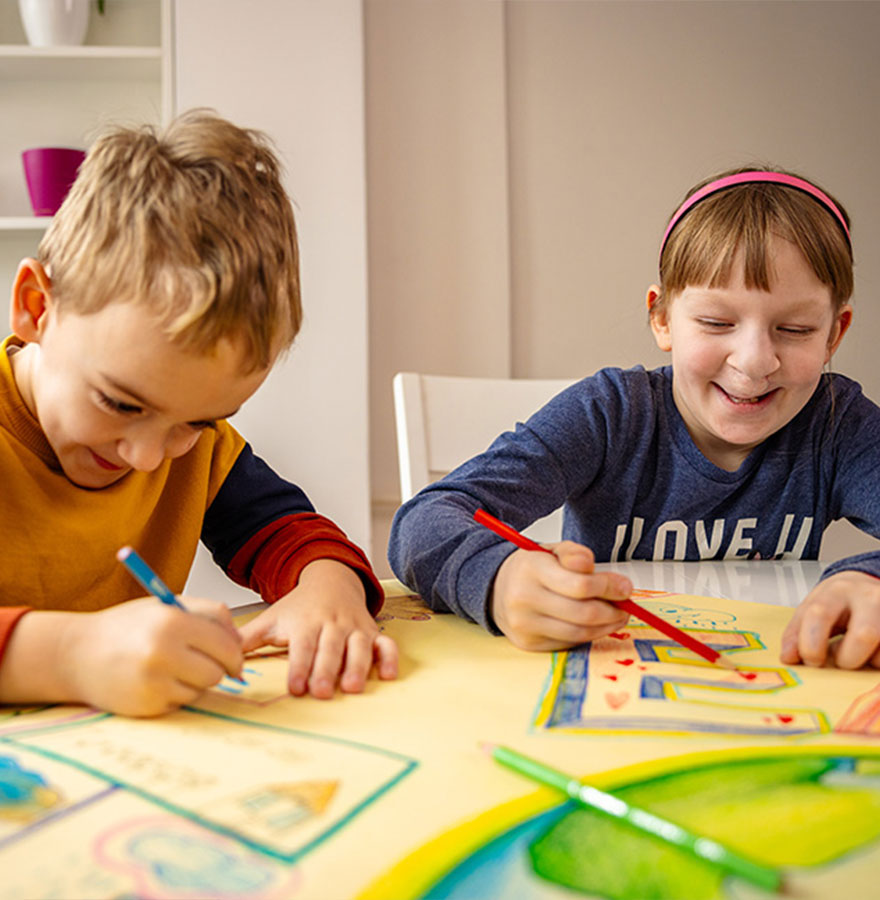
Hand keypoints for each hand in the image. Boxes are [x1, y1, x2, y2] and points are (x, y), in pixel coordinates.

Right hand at [0, 597, 243, 716]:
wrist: (76, 654)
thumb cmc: (126, 628)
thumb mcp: (167, 606)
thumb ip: (209, 614)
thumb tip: (240, 642)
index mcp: (173, 621)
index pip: (226, 642)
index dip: (236, 653)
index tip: (235, 659)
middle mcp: (164, 651)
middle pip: (218, 670)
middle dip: (218, 669)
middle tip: (206, 664)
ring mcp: (154, 681)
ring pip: (202, 689)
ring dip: (195, 682)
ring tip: (172, 668)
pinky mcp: (147, 705)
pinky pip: (181, 703)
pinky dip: (176, 694)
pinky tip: (155, 681)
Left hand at [238, 559, 397, 698]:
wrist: (330, 580)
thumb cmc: (298, 608)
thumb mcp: (271, 618)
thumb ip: (247, 637)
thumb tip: (219, 652)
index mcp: (306, 622)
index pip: (303, 646)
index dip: (300, 666)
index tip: (296, 687)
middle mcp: (332, 624)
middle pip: (331, 648)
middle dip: (326, 670)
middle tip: (321, 692)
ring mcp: (355, 628)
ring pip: (359, 646)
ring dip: (358, 666)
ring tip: (353, 688)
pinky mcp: (374, 632)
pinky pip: (386, 643)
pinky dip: (389, 657)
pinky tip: (388, 675)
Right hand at [490, 541, 631, 650]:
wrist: (496, 589)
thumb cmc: (531, 569)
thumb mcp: (551, 550)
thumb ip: (574, 554)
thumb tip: (592, 567)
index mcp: (531, 569)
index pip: (580, 585)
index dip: (609, 587)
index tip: (625, 587)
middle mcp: (524, 599)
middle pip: (583, 613)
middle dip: (613, 610)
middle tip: (626, 604)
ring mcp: (525, 625)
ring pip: (579, 632)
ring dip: (606, 625)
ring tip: (616, 615)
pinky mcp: (529, 644)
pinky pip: (569, 642)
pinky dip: (588, 634)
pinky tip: (594, 624)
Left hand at [780, 571, 879, 668]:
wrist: (866, 586)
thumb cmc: (839, 601)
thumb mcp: (812, 607)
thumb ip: (796, 632)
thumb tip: (788, 657)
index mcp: (837, 591)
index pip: (821, 614)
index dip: (811, 643)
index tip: (810, 659)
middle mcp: (870, 598)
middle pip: (864, 635)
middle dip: (847, 658)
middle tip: (839, 659)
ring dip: (867, 661)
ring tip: (857, 650)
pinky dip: (878, 662)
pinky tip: (872, 652)